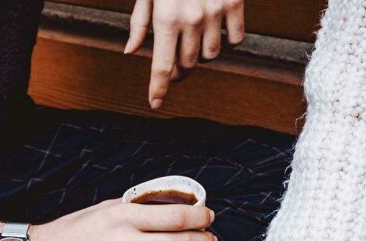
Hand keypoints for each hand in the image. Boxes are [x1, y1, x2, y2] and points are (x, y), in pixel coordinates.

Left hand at [125, 0, 244, 108]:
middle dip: (179, 66)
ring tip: (196, 37)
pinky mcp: (235, 3)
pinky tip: (217, 28)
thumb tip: (130, 51)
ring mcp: (215, 13)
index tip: (155, 104)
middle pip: (186, 65)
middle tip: (175, 57)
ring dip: (202, 53)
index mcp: (166, 18)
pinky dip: (227, 39)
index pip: (160, 66)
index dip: (157, 89)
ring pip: (210, 56)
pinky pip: (234, 40)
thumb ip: (139, 22)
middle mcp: (191, 20)